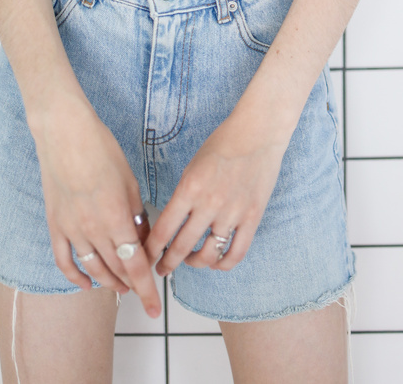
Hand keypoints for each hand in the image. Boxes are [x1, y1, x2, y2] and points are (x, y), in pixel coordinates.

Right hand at [33, 93, 160, 317]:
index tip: (155, 307)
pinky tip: (86, 284)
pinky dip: (75, 276)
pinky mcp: (55, 224)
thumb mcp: (129, 180)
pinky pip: (64, 260)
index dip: (147, 289)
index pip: (135, 265)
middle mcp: (93, 229)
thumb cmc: (101, 149)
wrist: (64, 133)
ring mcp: (71, 229)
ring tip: (120, 289)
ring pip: (92, 268)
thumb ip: (136, 214)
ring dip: (108, 282)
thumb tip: (141, 237)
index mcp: (116, 217)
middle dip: (131, 286)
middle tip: (142, 292)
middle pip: (115, 270)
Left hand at [143, 111, 287, 274]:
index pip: (163, 230)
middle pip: (181, 247)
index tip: (145, 257)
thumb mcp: (192, 165)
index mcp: (190, 189)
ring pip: (208, 255)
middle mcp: (209, 204)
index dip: (150, 250)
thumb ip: (183, 195)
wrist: (257, 133)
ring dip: (194, 264)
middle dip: (167, 263)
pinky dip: (223, 264)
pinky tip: (216, 262)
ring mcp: (232, 214)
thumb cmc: (223, 144)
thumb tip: (173, 221)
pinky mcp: (252, 218)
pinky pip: (236, 253)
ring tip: (190, 261)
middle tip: (161, 268)